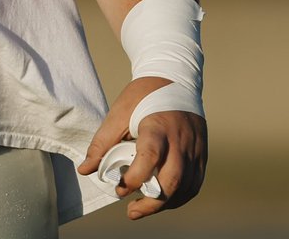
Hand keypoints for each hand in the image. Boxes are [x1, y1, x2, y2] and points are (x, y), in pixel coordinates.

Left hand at [78, 77, 207, 218]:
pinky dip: (178, 198)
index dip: (135, 178)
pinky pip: (194, 185)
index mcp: (158, 126)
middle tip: (130, 209)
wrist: (175, 79)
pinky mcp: (202, 155)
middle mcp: (181, 141)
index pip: (150, 157)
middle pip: (172, 180)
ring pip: (185, 188)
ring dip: (165, 204)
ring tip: (142, 208)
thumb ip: (102, 142)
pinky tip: (161, 201)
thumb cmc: (143, 96)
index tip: (119, 189)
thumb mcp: (119, 113)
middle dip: (152, 202)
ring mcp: (195, 149)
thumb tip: (86, 170)